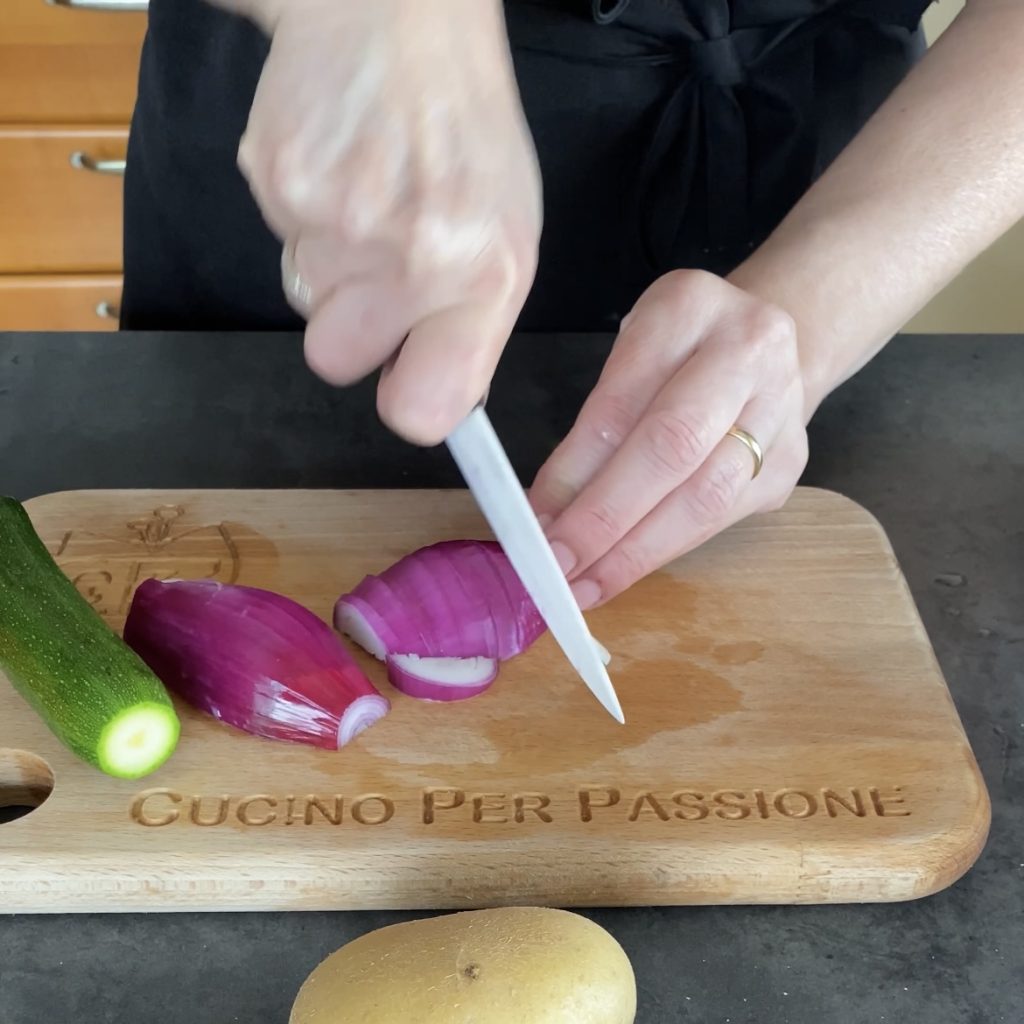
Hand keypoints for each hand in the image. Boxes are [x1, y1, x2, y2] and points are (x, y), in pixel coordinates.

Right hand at [232, 0, 540, 443]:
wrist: (399, 14)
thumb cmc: (466, 128)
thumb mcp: (511, 232)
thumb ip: (474, 326)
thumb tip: (433, 399)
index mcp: (481, 276)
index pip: (424, 409)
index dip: (411, 403)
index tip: (410, 385)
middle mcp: (406, 258)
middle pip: (335, 360)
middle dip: (352, 327)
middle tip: (381, 267)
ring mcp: (331, 220)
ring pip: (305, 299)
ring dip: (331, 266)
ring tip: (366, 195)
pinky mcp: (273, 181)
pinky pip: (279, 240)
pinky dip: (303, 216)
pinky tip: (338, 166)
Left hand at [530, 270, 809, 608]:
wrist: (766, 345)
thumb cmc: (677, 351)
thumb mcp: (626, 359)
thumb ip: (592, 429)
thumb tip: (546, 514)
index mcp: (688, 307)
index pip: (620, 403)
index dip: (574, 472)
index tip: (534, 523)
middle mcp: (748, 350)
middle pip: (673, 448)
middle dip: (606, 518)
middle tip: (558, 566)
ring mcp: (782, 409)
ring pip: (706, 496)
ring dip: (638, 550)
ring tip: (587, 584)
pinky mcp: (791, 463)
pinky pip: (723, 518)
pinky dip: (667, 548)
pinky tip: (626, 568)